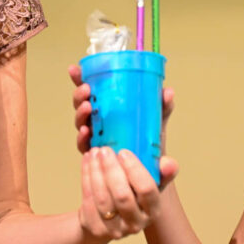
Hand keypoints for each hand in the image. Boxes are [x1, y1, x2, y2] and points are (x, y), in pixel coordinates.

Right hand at [68, 64, 177, 184]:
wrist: (151, 174)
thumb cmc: (151, 144)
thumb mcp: (157, 122)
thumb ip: (163, 108)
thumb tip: (168, 92)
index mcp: (109, 109)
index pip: (92, 90)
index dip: (81, 78)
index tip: (75, 69)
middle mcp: (99, 122)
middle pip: (82, 104)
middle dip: (79, 95)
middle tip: (86, 89)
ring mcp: (96, 138)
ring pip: (81, 123)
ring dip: (80, 113)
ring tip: (87, 107)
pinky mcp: (96, 156)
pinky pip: (84, 146)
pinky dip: (82, 139)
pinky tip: (86, 134)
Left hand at [78, 147, 165, 239]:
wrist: (109, 219)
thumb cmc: (132, 193)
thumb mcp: (149, 182)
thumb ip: (161, 170)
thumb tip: (169, 163)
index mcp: (153, 210)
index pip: (147, 190)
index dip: (134, 170)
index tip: (123, 152)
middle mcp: (136, 223)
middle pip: (122, 196)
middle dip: (111, 169)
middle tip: (104, 150)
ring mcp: (115, 229)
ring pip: (102, 199)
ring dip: (96, 172)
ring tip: (94, 152)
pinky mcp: (96, 228)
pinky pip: (88, 201)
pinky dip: (86, 177)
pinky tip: (87, 162)